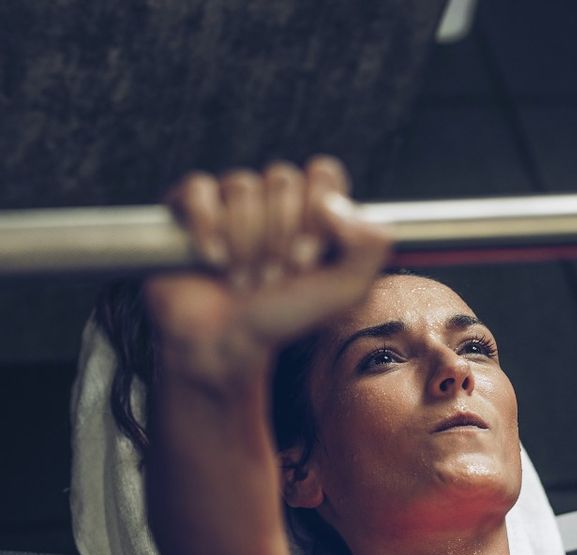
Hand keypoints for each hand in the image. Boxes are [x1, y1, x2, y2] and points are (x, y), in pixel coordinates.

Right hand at [144, 156, 390, 382]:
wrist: (229, 343)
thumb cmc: (286, 317)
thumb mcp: (347, 290)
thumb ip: (372, 246)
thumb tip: (334, 203)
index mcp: (315, 210)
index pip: (324, 173)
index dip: (316, 215)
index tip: (307, 261)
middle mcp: (274, 199)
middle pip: (282, 177)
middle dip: (280, 236)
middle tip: (275, 277)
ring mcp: (230, 201)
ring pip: (241, 184)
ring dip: (246, 243)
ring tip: (244, 279)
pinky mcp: (189, 208)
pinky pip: (199, 189)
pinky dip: (207, 227)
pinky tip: (214, 260)